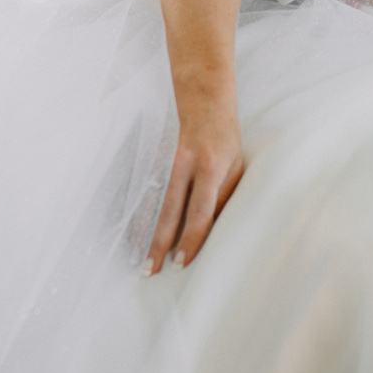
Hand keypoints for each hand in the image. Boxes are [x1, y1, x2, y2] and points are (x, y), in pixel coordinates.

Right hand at [146, 94, 245, 273]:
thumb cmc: (225, 137)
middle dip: (160, 243)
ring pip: (154, 204)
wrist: (204, 102)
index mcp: (210, 167)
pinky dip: (143, 218)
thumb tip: (215, 231)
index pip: (199, 211)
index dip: (190, 238)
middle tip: (151, 270)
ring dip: (146, 234)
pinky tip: (137, 237)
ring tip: (140, 261)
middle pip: (170, 210)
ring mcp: (167, 163)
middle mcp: (186, 166)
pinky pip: (149, 195)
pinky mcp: (157, 162)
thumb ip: (224, 196)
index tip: (181, 261)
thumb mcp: (235, 165)